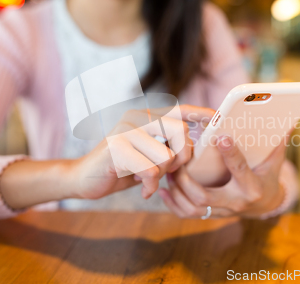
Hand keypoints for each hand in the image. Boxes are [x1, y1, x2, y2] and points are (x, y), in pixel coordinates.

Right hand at [69, 105, 214, 199]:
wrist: (83, 179)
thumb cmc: (121, 168)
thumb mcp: (148, 154)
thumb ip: (166, 146)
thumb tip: (195, 147)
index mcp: (145, 117)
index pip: (179, 110)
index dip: (199, 112)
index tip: (217, 115)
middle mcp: (136, 118)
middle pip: (179, 132)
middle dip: (182, 157)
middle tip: (171, 170)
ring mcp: (125, 130)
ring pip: (166, 156)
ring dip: (161, 175)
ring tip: (148, 179)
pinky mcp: (116, 148)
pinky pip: (150, 171)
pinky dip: (149, 185)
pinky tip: (142, 189)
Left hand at [158, 136, 285, 217]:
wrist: (266, 205)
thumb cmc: (267, 176)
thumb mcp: (274, 161)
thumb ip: (276, 141)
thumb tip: (288, 120)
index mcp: (252, 187)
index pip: (239, 169)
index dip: (230, 153)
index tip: (220, 135)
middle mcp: (236, 203)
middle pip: (205, 196)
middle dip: (186, 180)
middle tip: (178, 162)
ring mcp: (222, 212)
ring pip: (193, 208)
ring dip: (177, 192)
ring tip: (168, 174)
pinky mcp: (212, 215)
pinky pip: (189, 215)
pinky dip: (174, 205)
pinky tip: (165, 192)